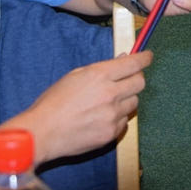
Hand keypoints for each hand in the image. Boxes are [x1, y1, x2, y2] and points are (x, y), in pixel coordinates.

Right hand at [16, 52, 151, 161]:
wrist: (43, 132)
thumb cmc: (54, 102)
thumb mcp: (75, 75)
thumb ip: (101, 68)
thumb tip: (122, 60)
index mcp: (100, 75)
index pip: (134, 64)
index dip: (144, 58)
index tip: (148, 57)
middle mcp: (110, 94)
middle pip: (140, 83)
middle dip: (136, 78)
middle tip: (128, 80)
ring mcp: (112, 115)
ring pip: (134, 103)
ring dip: (126, 100)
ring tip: (107, 103)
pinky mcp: (111, 133)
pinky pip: (124, 122)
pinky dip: (117, 118)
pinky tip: (102, 118)